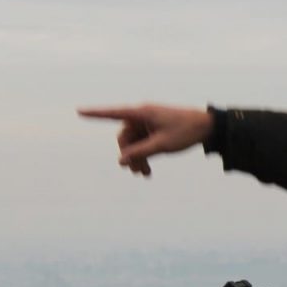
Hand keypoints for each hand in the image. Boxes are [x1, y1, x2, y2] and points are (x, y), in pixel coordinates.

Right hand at [77, 104, 213, 175]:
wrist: (208, 127)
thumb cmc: (186, 131)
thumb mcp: (162, 145)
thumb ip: (140, 152)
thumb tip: (121, 161)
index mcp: (142, 113)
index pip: (114, 113)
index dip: (96, 114)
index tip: (78, 111)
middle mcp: (143, 116)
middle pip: (125, 137)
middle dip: (129, 155)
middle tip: (136, 172)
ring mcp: (149, 124)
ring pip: (134, 143)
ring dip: (137, 158)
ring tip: (144, 175)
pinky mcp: (155, 130)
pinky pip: (143, 144)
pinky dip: (144, 156)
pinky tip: (147, 172)